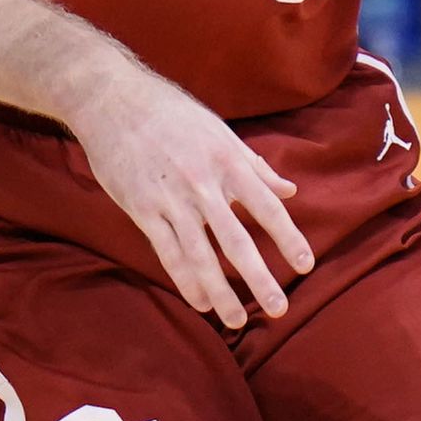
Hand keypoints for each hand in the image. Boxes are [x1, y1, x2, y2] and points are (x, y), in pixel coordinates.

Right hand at [62, 65, 311, 330]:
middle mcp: (203, 184)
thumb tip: (289, 191)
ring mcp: (171, 200)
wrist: (113, 101)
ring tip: (236, 320)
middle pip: (236, 240)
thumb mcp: (220, 132)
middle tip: (279, 309)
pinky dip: (185, 280)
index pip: (266, 207)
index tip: (306, 265)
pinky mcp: (142, 209)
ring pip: (200, 255)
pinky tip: (200, 302)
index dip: (288, 237)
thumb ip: (255, 166)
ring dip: (220, 291)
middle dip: (259, 278)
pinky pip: (168, 252)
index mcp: (228, 161)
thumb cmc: (172, 114)